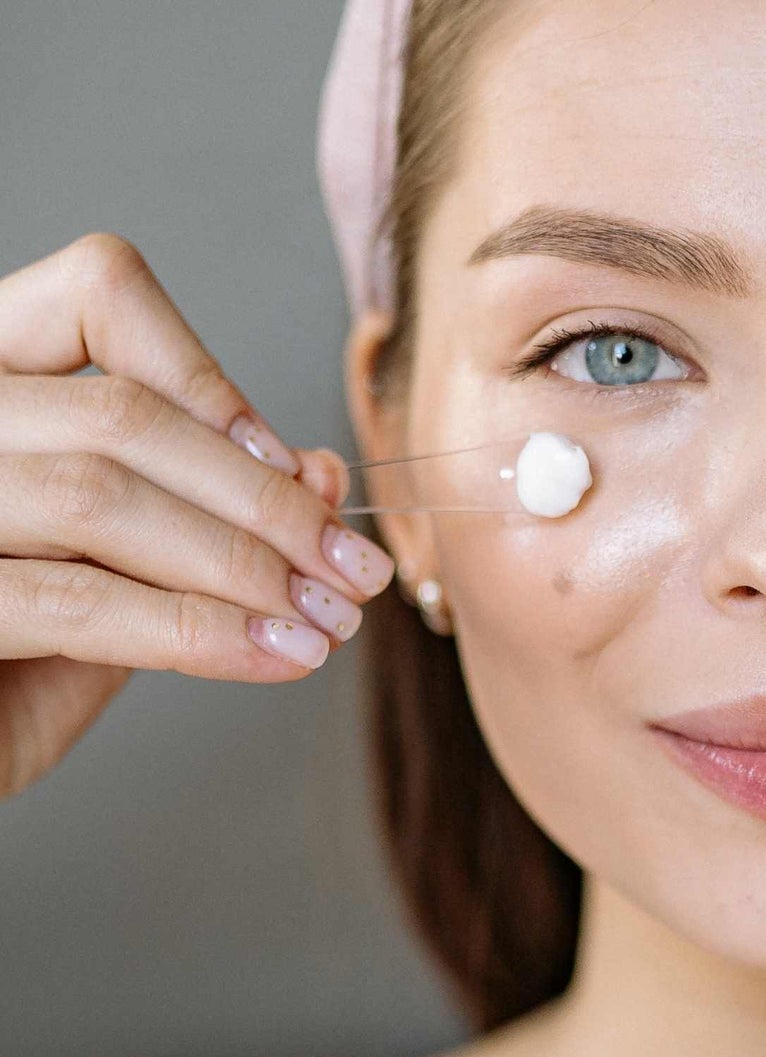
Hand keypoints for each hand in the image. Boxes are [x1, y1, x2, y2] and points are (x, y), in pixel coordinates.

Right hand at [0, 232, 394, 799]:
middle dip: (265, 502)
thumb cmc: (14, 670)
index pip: (94, 300)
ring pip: (99, 495)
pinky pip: (79, 600)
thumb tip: (321, 474)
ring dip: (244, 564)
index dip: (209, 379)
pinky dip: (199, 630)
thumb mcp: (123, 580)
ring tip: (326, 621)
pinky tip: (275, 654)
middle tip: (355, 571)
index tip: (298, 469)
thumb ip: (201, 522)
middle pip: (120, 415)